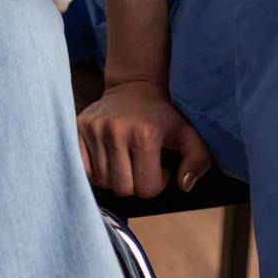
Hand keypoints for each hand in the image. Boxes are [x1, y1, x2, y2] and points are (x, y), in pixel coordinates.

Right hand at [78, 80, 211, 198]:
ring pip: (103, 181)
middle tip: (140, 165)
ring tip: (126, 160)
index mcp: (145, 135)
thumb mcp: (187, 134)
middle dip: (135, 183)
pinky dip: (96, 172)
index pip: (146, 189)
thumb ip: (198, 160)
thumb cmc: (162, 117)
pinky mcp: (79, 128)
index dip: (156, 182)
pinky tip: (108, 160)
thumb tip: (184, 185)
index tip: (158, 166)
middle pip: (122, 188)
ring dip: (116, 177)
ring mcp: (95, 129)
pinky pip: (84, 170)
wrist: (134, 88)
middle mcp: (117, 131)